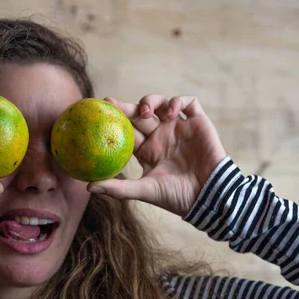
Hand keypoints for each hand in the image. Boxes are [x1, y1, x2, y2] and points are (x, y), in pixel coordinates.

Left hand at [88, 94, 226, 216]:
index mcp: (147, 150)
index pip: (127, 130)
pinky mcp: (197, 122)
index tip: (99, 113)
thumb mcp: (144, 191)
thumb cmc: (177, 197)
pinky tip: (171, 112)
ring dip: (151, 102)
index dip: (114, 120)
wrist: (209, 196)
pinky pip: (188, 102)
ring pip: (161, 103)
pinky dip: (178, 101)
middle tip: (111, 103)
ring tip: (146, 112)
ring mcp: (179, 127)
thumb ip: (118, 188)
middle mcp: (161, 136)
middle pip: (140, 114)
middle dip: (126, 107)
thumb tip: (88, 187)